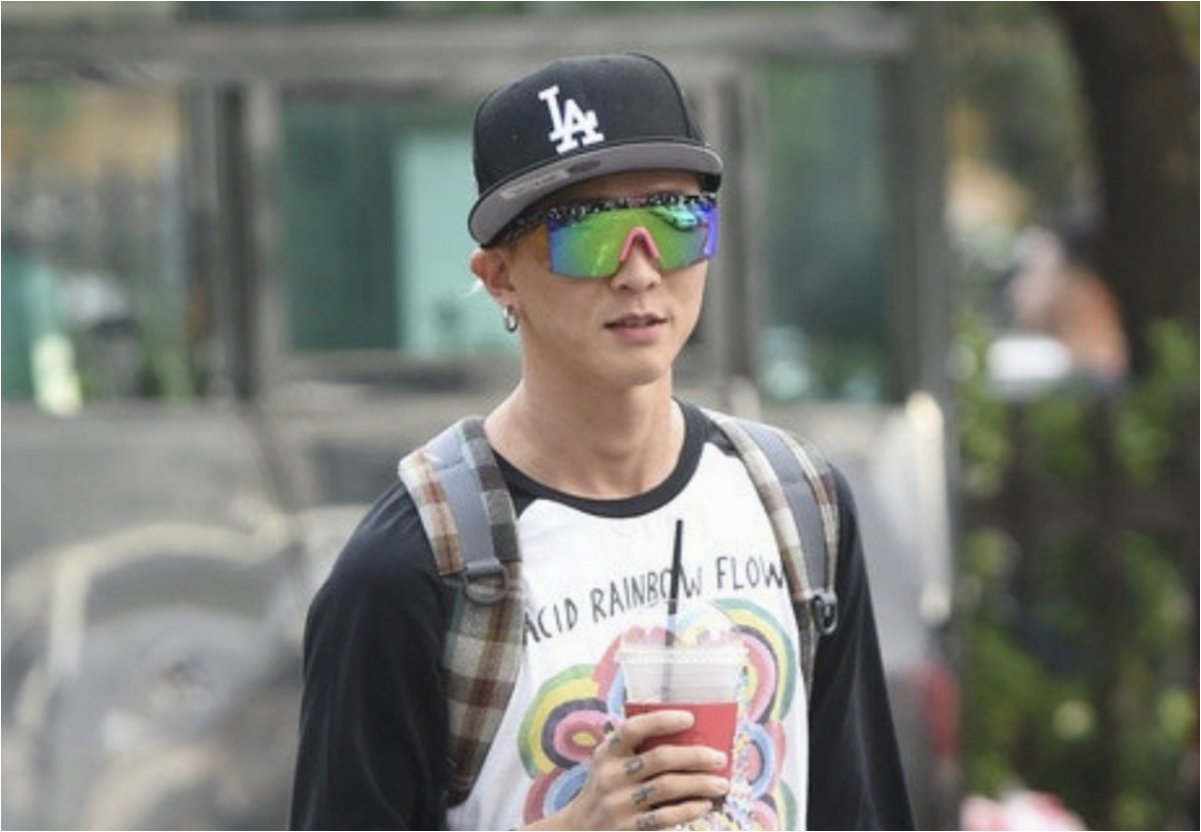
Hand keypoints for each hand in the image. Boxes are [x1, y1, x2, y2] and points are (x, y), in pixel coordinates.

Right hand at [523, 709, 729, 830]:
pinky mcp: (629, 828)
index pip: (634, 729)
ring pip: (668, 788)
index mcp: (607, 752)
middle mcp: (611, 776)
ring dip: (700, 784)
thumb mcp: (609, 763)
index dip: (662, 721)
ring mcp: (619, 804)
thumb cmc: (606, 787)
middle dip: (695, 756)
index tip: (690, 718)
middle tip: (719, 758)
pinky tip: (704, 805)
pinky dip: (689, 810)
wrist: (580, 829)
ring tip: (721, 783)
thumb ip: (635, 749)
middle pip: (660, 759)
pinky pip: (666, 817)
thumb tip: (687, 737)